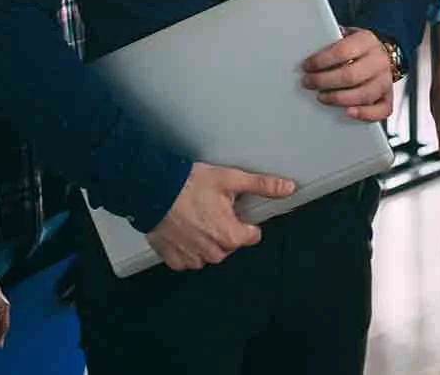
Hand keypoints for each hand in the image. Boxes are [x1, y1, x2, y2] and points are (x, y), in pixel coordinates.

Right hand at [146, 163, 295, 271]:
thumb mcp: (231, 179)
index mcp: (231, 236)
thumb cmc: (189, 185)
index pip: (251, 235)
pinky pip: (189, 258)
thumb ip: (262, 185)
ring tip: (196, 217)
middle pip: (230, 244)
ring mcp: (193, 258)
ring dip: (207, 239)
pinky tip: (184, 229)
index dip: (244, 220)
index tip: (232, 210)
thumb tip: (287, 188)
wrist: (153, 190)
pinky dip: (189, 246)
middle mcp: (214, 253)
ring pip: (210, 252)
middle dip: (224, 228)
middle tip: (211, 209)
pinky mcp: (174, 260)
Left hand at [300, 27, 395, 121]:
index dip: (321, 61)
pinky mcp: (388, 96)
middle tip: (308, 83)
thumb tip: (308, 50)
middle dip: (324, 81)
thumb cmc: (357, 47)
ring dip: (338, 99)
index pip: (342, 51)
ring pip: (364, 95)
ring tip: (322, 97)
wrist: (379, 54)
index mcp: (367, 41)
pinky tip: (348, 112)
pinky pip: (382, 110)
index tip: (307, 66)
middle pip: (350, 76)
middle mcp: (379, 60)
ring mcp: (385, 80)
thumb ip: (331, 42)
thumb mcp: (345, 36)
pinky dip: (365, 114)